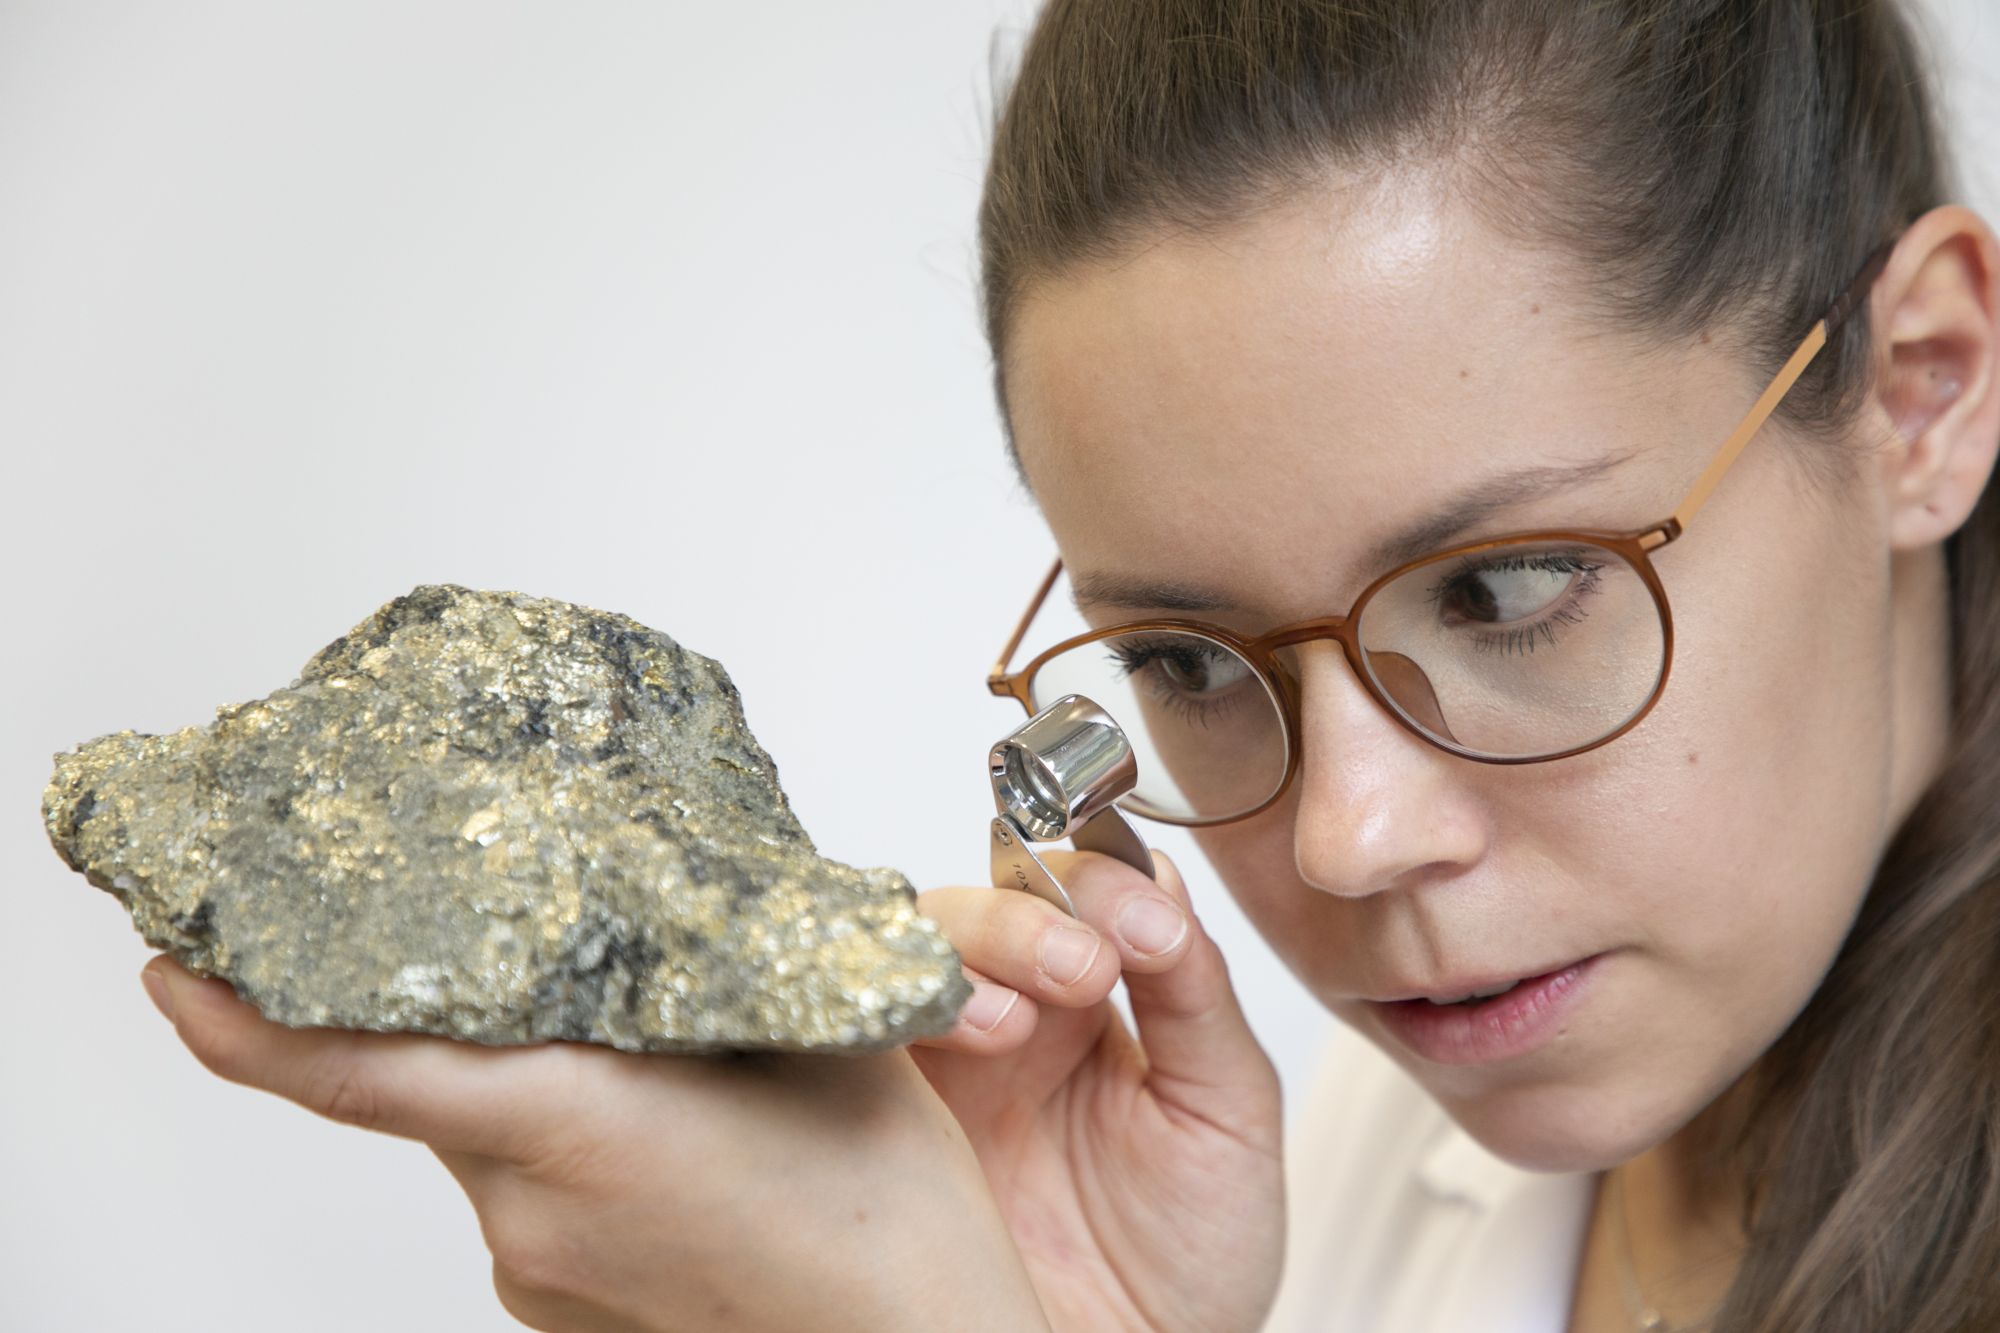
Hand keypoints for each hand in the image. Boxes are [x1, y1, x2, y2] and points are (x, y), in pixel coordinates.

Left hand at [138, 956, 1051, 1332]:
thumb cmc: (885, 1217)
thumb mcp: (818, 1038)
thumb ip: (719, 966)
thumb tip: (669, 909)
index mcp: (571, 1121)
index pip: (353, 1069)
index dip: (242, 1021)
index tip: (176, 970)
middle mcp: (525, 1210)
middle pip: (436, 1084)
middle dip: (463, 1012)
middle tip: (532, 948)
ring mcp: (540, 1272)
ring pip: (495, 1138)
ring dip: (540, 1083)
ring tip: (662, 1060)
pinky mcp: (564, 1306)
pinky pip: (532, 1197)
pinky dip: (570, 1148)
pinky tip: (673, 1138)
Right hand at [908, 850, 1285, 1332]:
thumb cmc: (1190, 1258)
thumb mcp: (1225, 1115)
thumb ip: (1197, 994)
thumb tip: (1163, 881)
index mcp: (1096, 996)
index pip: (1081, 888)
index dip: (1104, 884)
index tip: (1147, 929)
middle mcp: (1012, 1010)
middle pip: (988, 900)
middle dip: (1033, 917)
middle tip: (1084, 969)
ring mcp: (940, 1057)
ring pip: (921, 946)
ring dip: (973, 957)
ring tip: (1020, 1023)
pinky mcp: (878, 1106)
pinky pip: (864, 1023)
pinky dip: (904, 1004)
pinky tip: (965, 1035)